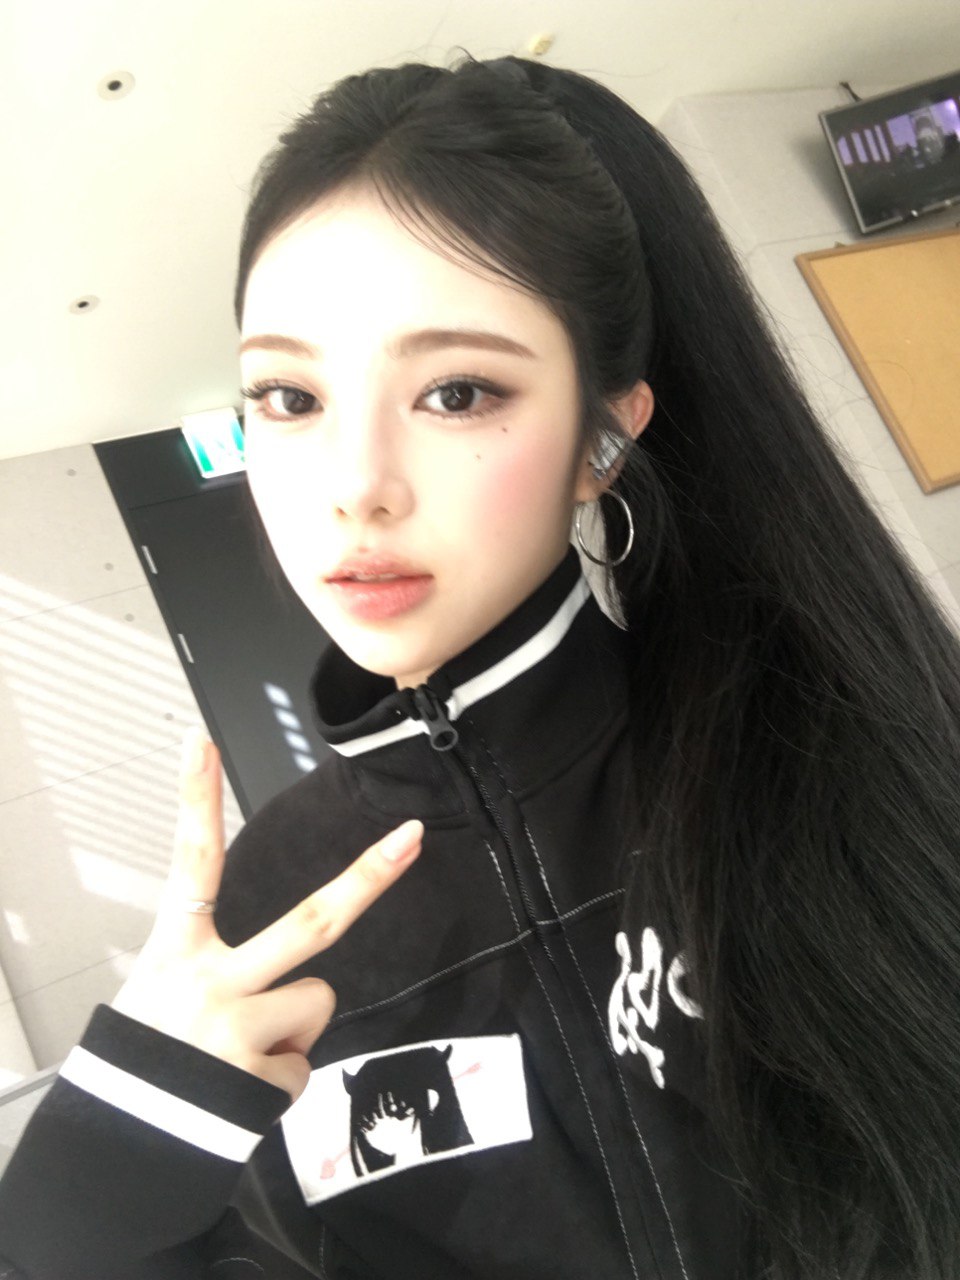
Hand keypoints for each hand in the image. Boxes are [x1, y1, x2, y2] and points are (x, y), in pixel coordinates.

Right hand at [111, 727, 422, 1100]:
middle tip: (410, 840)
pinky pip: (303, 1066)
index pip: (190, 862)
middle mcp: (210, 980)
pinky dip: (280, 1077)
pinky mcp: (261, 1076)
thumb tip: (300, 984)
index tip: (200, 740)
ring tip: (240, 1052)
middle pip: (311, 922)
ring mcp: (239, 1027)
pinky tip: (240, 1090)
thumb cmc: (151, 1052)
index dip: (196, 800)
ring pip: (317, 1003)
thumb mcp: (164, 988)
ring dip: (291, 1029)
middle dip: (367, 878)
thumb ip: (225, 967)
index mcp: (177, 949)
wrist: (124, 1138)